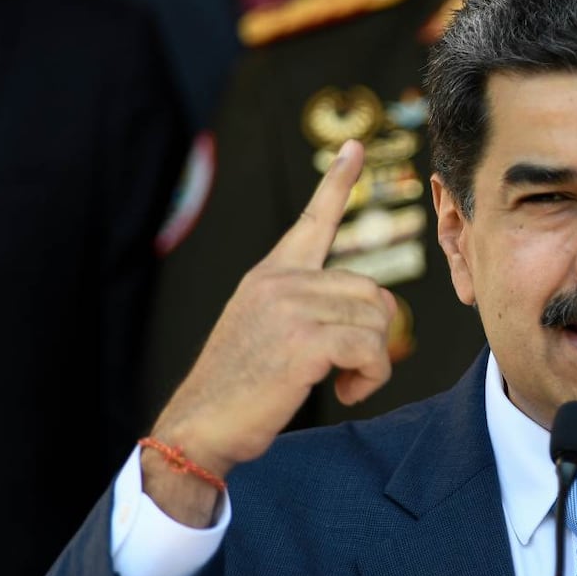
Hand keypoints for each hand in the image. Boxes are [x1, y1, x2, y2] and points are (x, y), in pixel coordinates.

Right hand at [144, 140, 394, 520]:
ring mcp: (290, 308)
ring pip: (377, 322)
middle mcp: (280, 282)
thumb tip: (370, 312)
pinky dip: (371, 376)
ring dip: (373, 361)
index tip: (352, 148)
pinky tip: (347, 391)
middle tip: (350, 368)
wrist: (199, 427)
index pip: (311, 221)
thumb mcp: (266, 331)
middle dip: (374, 336)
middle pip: (373, 292)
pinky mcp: (304, 341)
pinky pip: (371, 349)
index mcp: (271, 275)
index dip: (336, 184)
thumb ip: (307, 307)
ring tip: (343, 381)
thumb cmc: (240, 388)